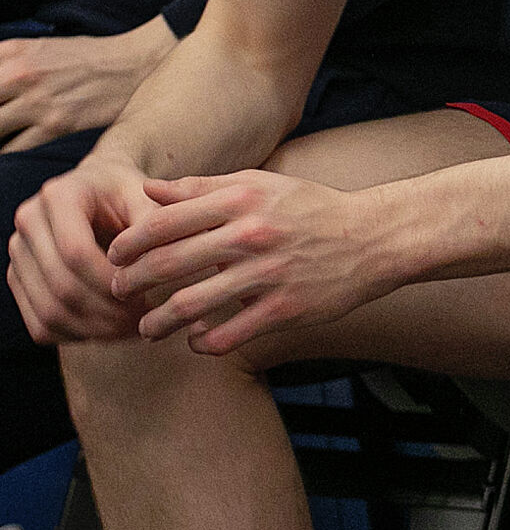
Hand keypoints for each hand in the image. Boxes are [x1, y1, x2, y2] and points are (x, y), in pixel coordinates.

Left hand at [0, 18, 177, 151]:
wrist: (134, 64)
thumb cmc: (84, 57)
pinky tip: (4, 157)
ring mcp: (37, 101)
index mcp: (11, 52)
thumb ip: (2, 62)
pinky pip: (13, 149)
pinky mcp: (56, 125)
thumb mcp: (35, 47)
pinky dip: (4, 155)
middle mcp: (20, 74)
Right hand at [7, 159, 155, 342]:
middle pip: (61, 286)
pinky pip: (40, 324)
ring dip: (92, 330)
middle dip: (106, 312)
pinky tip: (110, 332)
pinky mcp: (20, 280)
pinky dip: (75, 336)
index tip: (144, 298)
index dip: (110, 283)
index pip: (75, 253)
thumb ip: (155, 224)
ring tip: (133, 331)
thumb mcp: (148, 197)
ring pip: (48, 311)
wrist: (104, 190)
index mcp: (59, 196)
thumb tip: (159, 265)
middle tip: (144, 323)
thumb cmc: (132, 194)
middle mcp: (29, 223)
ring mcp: (19, 254)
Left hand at [105, 170, 391, 354]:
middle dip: (130, 284)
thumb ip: (202, 189)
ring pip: (190, 306)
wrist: (375, 238)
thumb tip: (147, 191)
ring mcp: (269, 274)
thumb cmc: (312, 209)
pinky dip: (202, 344)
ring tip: (148, 329)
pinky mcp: (286, 309)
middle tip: (119, 293)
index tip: (114, 257)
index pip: (162, 223)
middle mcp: (252, 235)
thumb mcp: (260, 185)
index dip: (126, 244)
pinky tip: (197, 341)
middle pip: (167, 265)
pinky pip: (227, 336)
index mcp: (241, 200)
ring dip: (157, 323)